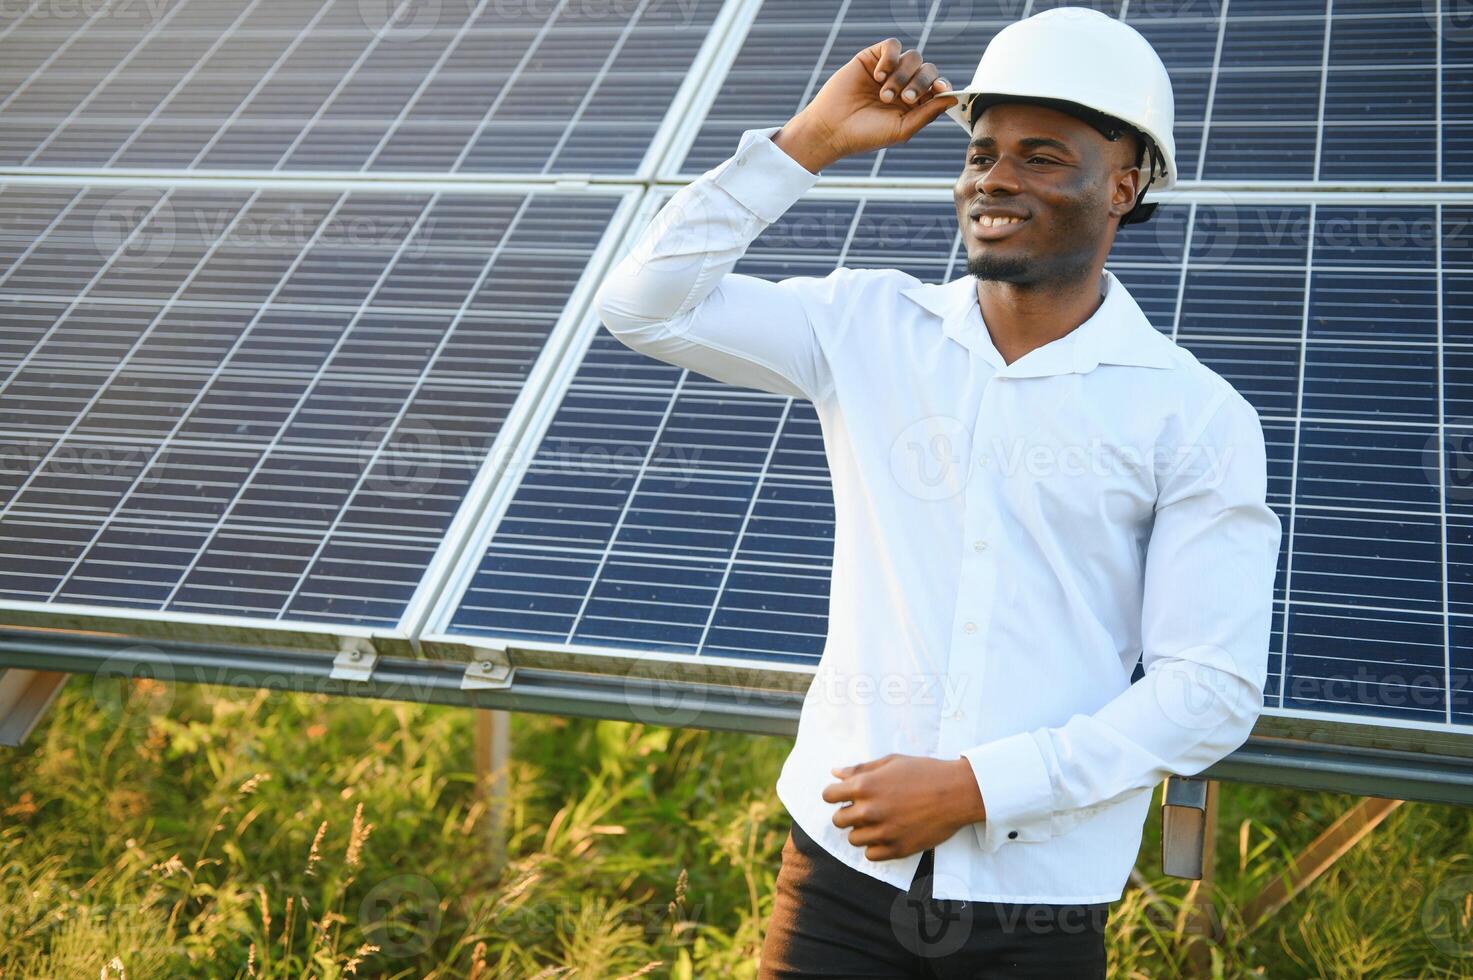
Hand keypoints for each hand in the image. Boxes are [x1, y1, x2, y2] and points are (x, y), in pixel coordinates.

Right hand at [773, 38, 956, 173]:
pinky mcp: (872, 58)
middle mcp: (904, 84)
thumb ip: (928, 113)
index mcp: (914, 103)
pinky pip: (892, 45)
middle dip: (920, 83)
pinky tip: (879, 75)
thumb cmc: (866, 134)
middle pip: (928, 69)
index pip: (938, 86)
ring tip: (884, 94)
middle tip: (903, 99)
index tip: (939, 89)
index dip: (942, 85)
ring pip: (913, 57)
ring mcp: (889, 70)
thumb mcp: (902, 129)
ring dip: (902, 75)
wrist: (832, 128)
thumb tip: (953, 97)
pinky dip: (891, 57)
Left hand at [822, 753, 986, 861]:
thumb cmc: (925, 772)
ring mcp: (883, 832)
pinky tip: (887, 834)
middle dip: (847, 813)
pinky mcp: (897, 849)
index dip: (835, 794)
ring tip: (878, 822)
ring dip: (861, 831)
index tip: (844, 795)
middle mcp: (870, 810)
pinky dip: (875, 846)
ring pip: (854, 839)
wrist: (957, 792)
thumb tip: (835, 772)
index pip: (828, 796)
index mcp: (865, 786)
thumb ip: (861, 769)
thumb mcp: (891, 762)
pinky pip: (871, 855)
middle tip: (864, 809)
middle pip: (838, 820)